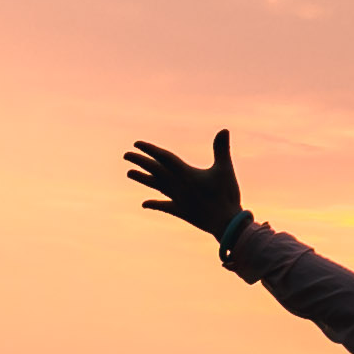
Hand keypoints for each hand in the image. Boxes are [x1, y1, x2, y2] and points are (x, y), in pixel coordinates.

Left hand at [125, 127, 251, 240]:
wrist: (226, 223)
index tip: (137, 144)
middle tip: (126, 155)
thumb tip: (224, 129)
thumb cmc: (226, 195)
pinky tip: (144, 203)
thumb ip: (221, 149)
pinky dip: (154, 204)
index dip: (150, 150)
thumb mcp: (225, 169)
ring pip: (156, 186)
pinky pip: (164, 206)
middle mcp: (178, 186)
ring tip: (129, 173)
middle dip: (141, 162)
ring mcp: (178, 199)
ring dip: (142, 179)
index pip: (164, 158)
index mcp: (186, 174)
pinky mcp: (181, 211)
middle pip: (155, 171)